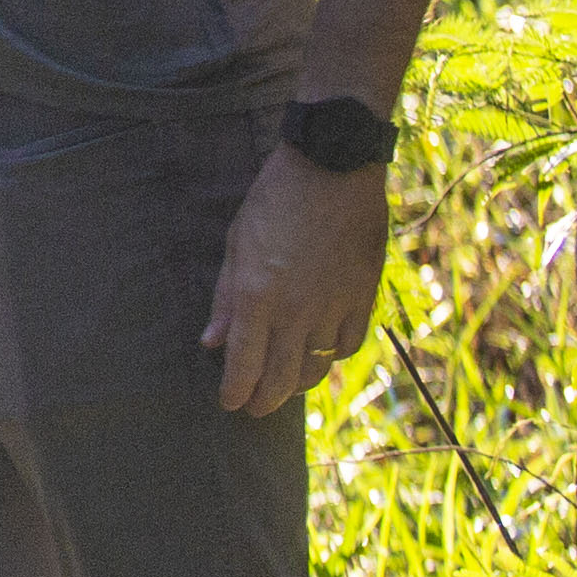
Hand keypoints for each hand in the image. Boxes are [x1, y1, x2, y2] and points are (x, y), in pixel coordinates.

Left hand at [202, 145, 387, 415]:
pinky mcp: (363, 298)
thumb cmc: (275, 198)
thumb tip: (212, 342)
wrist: (334, 167)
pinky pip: (348, 344)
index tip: (229, 404)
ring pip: (317, 368)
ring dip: (298, 384)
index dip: (235, 392)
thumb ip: (226, 298)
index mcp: (257, 298)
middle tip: (254, 409)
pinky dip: (333, 356)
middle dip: (264, 401)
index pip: (243, 367)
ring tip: (284, 387)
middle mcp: (296, 312)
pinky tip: (322, 353)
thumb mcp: (237, 242)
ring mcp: (333, 307)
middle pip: (280, 379)